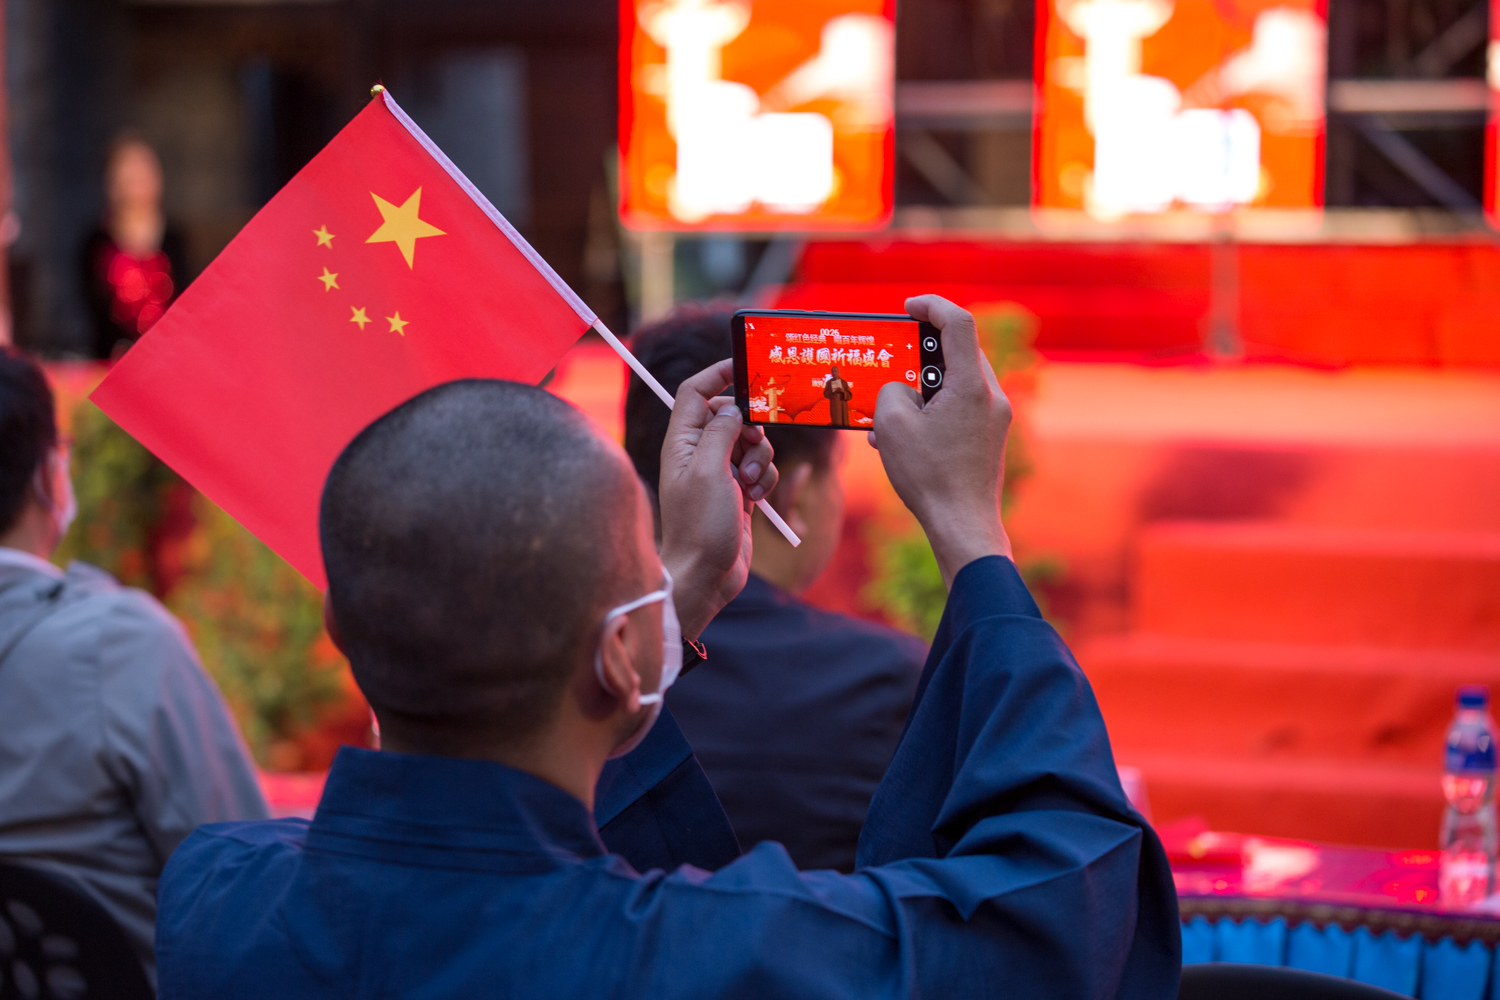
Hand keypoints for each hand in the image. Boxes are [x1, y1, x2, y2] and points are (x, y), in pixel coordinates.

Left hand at [658, 360, 777, 638]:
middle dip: (751, 428)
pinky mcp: (738, 491)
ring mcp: (719, 473)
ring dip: (761, 458)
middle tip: (750, 449)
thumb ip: (721, 431)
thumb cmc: (700, 526)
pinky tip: (755, 499)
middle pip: (732, 416)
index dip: (718, 375)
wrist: (706, 575)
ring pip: (753, 443)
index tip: (745, 367)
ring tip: (748, 484)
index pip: (696, 392)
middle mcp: (698, 453)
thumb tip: (734, 407)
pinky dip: (765, 478)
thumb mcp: (710, 470)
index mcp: (682, 442)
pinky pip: (761, 468)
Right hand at [869, 295, 1012, 587]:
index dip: (932, 306)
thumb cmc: (930, 477)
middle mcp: (991, 396)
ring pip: (958, 381)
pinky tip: (908, 437)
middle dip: (922, 353)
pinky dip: (935, 408)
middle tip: (894, 363)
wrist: (963, 525)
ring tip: (893, 414)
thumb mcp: (892, 426)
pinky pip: (962, 406)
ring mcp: (995, 417)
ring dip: (925, 387)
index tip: (908, 307)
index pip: (958, 322)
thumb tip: (901, 390)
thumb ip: (892, 390)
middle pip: (958, 352)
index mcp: (971, 385)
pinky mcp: (991, 436)